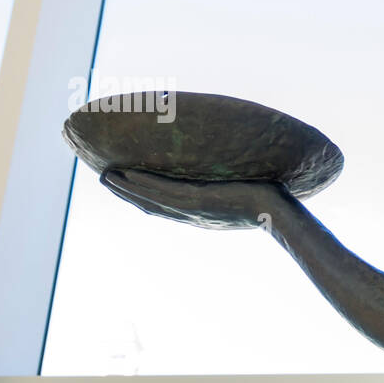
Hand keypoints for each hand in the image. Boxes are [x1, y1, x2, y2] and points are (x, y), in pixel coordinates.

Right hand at [100, 167, 286, 229]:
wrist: (279, 211)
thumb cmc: (270, 200)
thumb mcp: (244, 192)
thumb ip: (231, 184)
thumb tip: (233, 169)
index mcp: (200, 214)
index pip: (164, 206)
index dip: (142, 197)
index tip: (125, 186)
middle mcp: (192, 214)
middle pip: (150, 205)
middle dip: (126, 193)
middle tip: (103, 179)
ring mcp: (194, 208)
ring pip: (151, 199)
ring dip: (127, 188)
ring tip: (105, 176)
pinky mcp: (199, 200)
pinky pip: (165, 192)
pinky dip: (143, 184)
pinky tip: (127, 174)